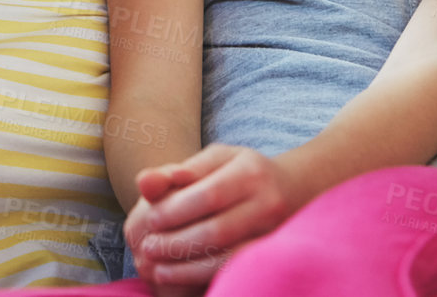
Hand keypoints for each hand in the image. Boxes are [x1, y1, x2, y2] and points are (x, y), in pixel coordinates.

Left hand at [129, 144, 304, 287]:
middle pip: (217, 230)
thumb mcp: (214, 160)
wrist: (293, 189)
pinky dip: (203, 276)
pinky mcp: (271, 254)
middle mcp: (268, 203)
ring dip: (186, 267)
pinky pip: (235, 270)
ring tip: (157, 269)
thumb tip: (143, 182)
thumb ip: (178, 171)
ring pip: (227, 257)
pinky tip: (179, 276)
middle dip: (176, 242)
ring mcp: (274, 233)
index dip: (175, 210)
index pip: (209, 195)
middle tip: (147, 248)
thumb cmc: (241, 171)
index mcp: (251, 172)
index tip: (149, 219)